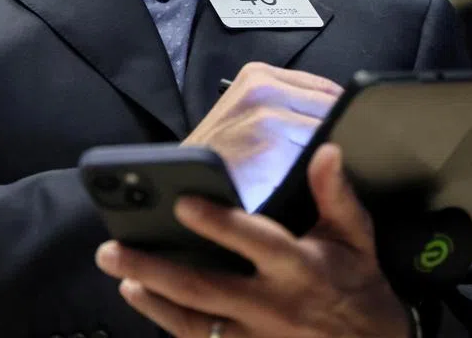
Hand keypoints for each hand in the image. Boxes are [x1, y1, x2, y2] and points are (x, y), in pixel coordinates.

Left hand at [96, 144, 410, 337]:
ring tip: (122, 277)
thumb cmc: (360, 290)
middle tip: (112, 250)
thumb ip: (335, 195)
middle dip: (154, 268)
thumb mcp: (356, 240)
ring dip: (154, 300)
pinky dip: (170, 325)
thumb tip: (326, 150)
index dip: (218, 223)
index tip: (181, 203)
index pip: (253, 241)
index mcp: (299, 267)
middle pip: (205, 288)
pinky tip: (144, 301)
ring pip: (195, 322)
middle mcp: (273, 305)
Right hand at [182, 62, 341, 209]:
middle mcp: (262, 88)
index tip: (338, 127)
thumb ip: (284, 101)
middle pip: (328, 106)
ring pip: (324, 130)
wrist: (189, 180)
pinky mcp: (272, 146)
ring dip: (322, 150)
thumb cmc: (220, 149)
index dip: (333, 109)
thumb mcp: (247, 110)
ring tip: (307, 165)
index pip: (321, 85)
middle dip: (330, 129)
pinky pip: (313, 155)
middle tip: (320, 153)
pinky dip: (312, 167)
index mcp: (258, 75)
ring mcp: (267, 115)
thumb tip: (332, 106)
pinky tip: (298, 176)